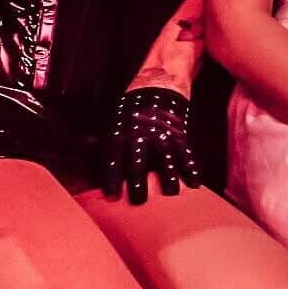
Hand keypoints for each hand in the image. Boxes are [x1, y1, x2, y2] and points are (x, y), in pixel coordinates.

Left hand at [104, 86, 199, 202]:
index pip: (114, 156)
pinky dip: (191, 167)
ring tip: (172, 192)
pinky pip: (186, 152)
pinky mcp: (179, 133)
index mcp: (120, 131)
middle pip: (138, 158)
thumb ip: (104, 148)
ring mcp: (161, 132)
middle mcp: (140, 132)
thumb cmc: (129, 116)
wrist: (157, 88)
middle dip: (139, 180)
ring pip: (166, 156)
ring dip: (169, 175)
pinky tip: (195, 182)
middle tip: (139, 200)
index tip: (112, 196)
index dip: (112, 176)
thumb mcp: (113, 124)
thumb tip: (92, 172)